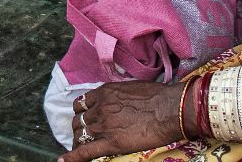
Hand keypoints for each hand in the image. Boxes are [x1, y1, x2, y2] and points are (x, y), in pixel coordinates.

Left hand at [58, 81, 184, 161]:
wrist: (169, 109)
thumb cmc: (156, 96)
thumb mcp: (131, 87)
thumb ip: (117, 94)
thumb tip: (116, 99)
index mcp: (105, 92)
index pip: (81, 104)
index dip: (81, 113)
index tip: (84, 119)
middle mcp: (100, 108)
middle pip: (78, 120)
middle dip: (78, 129)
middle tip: (84, 136)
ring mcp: (104, 126)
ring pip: (80, 135)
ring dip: (78, 141)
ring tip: (80, 148)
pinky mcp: (111, 143)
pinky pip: (86, 151)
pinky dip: (73, 158)